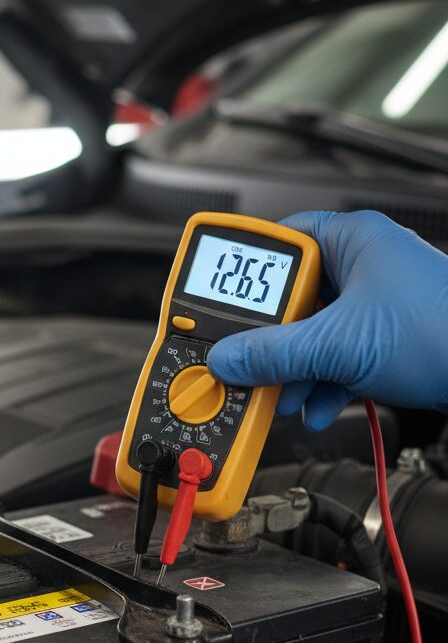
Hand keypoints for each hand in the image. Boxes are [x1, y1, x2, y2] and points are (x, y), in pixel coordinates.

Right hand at [207, 210, 447, 429]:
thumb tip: (226, 359)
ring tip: (282, 393)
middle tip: (248, 361)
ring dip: (292, 370)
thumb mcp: (337, 345)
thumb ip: (272, 354)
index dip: (246, 277)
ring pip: (309, 333)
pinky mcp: (382, 339)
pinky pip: (333, 356)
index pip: (279, 244)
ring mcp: (373, 304)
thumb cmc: (444, 332)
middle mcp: (363, 265)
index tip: (218, 304)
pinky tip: (314, 404)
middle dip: (270, 341)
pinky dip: (319, 382)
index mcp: (353, 238)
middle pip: (290, 299)